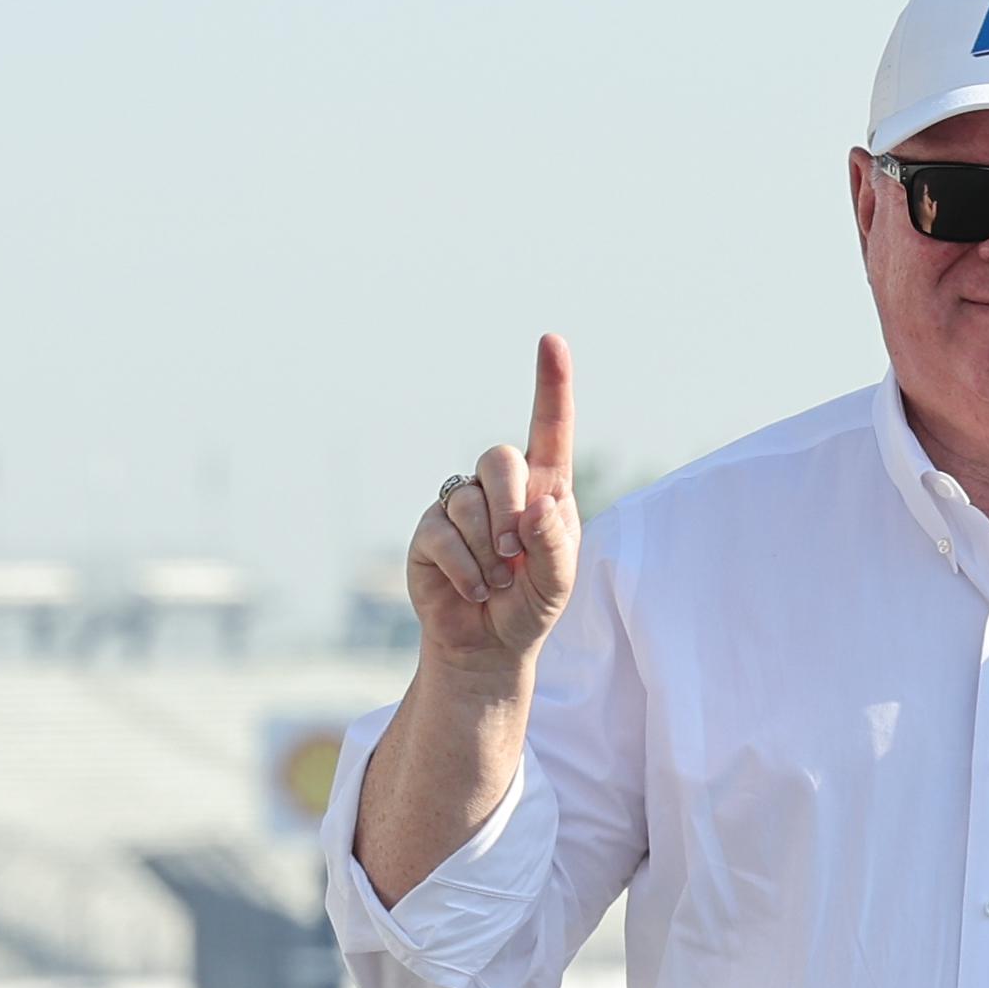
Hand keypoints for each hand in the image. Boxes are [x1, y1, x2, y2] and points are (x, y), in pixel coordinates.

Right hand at [402, 334, 579, 681]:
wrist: (487, 647)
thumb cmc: (530, 606)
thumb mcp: (558, 580)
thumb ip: (556, 543)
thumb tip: (540, 504)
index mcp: (543, 487)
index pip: (549, 428)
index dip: (551, 384)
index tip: (551, 341)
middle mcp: (500, 488)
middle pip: (499, 459)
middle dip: (510, 507)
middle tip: (516, 552)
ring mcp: (460, 506)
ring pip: (469, 502)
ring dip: (489, 551)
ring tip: (499, 582)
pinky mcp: (430, 533)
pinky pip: (443, 533)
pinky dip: (466, 568)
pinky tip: (475, 590)